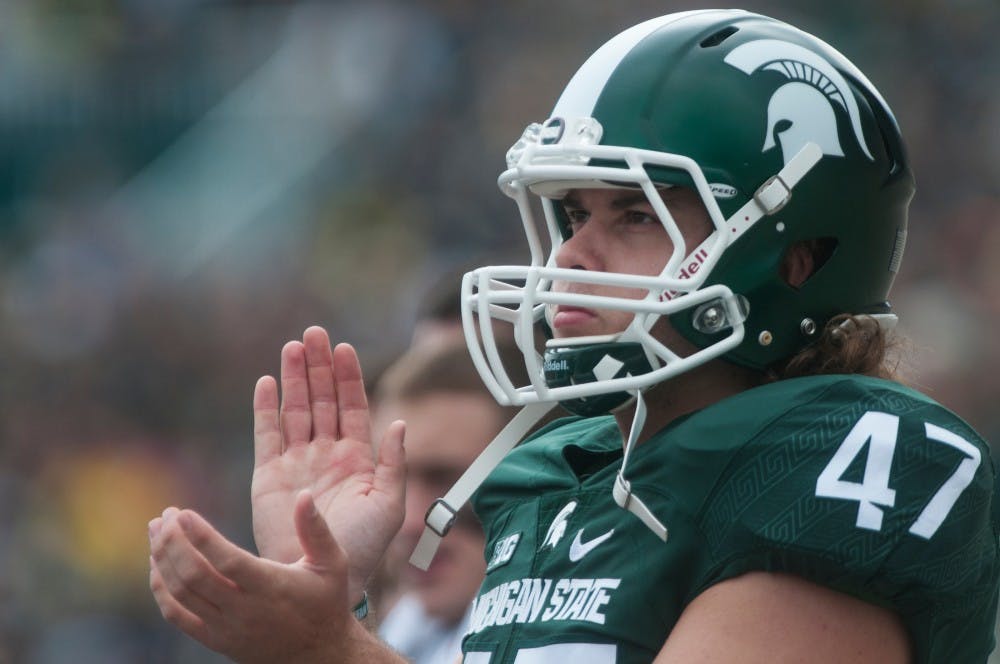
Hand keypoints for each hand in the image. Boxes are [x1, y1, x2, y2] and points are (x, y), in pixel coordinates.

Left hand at [149, 492, 404, 663]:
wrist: (318, 654)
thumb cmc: (326, 602)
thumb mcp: (332, 563)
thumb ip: (316, 528)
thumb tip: (304, 494)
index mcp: (271, 588)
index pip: (227, 561)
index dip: (201, 536)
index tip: (183, 512)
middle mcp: (245, 611)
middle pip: (194, 576)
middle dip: (173, 541)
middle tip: (166, 514)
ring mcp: (226, 628)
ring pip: (181, 593)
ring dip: (162, 559)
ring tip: (156, 529)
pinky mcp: (215, 639)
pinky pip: (176, 615)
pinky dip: (161, 588)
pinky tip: (158, 563)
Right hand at [250, 326, 405, 602]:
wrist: (322, 576)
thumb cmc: (361, 547)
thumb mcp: (389, 503)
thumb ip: (393, 461)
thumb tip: (399, 422)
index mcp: (356, 458)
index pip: (352, 407)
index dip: (347, 377)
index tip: (344, 348)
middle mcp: (325, 454)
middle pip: (321, 400)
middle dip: (318, 366)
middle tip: (314, 333)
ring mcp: (296, 462)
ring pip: (295, 410)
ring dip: (294, 378)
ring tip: (293, 347)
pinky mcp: (268, 476)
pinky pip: (266, 435)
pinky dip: (266, 409)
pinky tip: (267, 383)